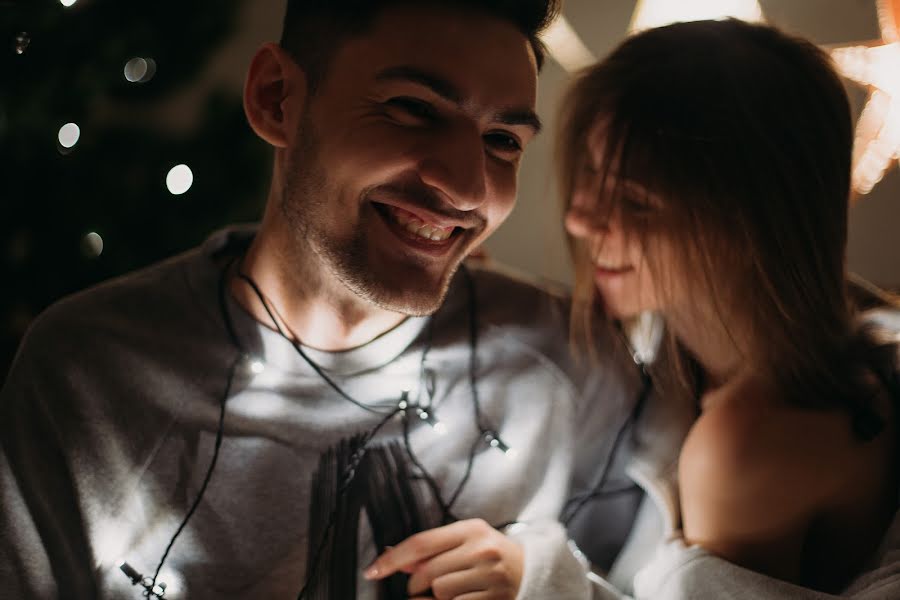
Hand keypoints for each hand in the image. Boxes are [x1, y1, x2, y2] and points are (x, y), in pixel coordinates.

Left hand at [364, 518, 523, 599]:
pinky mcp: (495, 598)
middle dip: (415, 584)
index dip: (393, 558)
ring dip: (432, 597)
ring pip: (440, 592)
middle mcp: (481, 549)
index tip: (373, 569)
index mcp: (471, 529)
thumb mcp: (464, 541)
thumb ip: (432, 549)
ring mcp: (490, 576)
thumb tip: (394, 556)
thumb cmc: (490, 553)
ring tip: (442, 592)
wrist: (531, 570)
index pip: (421, 543)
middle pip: (427, 572)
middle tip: (417, 586)